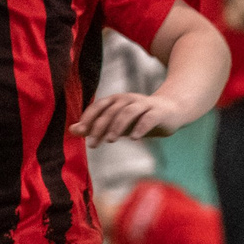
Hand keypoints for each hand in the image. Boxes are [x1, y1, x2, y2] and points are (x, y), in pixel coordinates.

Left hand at [73, 87, 192, 146]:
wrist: (171, 111)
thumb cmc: (139, 118)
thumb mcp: (116, 123)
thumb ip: (95, 126)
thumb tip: (72, 130)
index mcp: (116, 100)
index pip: (99, 106)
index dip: (89, 119)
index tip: (82, 133)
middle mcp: (129, 99)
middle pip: (111, 111)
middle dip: (100, 127)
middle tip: (93, 144)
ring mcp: (144, 105)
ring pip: (128, 112)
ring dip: (117, 125)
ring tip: (110, 140)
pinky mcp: (158, 112)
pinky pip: (148, 118)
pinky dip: (140, 127)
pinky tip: (134, 138)